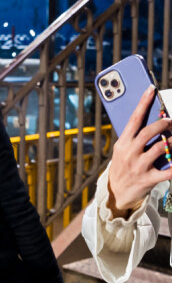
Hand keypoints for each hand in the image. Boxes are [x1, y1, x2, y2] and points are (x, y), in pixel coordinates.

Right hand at [107, 86, 171, 217]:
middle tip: (171, 121)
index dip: (143, 103)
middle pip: (148, 132)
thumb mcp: (123, 150)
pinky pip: (168, 172)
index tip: (151, 90)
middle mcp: (130, 152)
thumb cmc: (123, 167)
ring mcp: (138, 166)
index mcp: (123, 142)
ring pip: (159, 148)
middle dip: (163, 124)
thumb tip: (154, 124)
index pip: (133, 118)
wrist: (116, 192)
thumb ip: (135, 138)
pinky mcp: (148, 179)